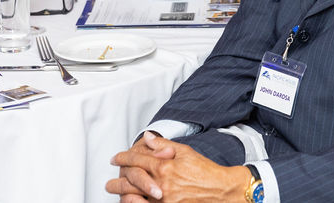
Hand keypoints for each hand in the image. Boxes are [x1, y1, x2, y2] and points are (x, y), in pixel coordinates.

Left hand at [107, 132, 247, 201]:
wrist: (223, 191)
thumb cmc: (207, 172)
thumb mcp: (186, 152)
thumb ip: (164, 146)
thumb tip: (149, 138)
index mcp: (165, 167)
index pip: (137, 159)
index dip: (123, 158)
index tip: (116, 158)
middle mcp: (162, 184)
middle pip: (131, 180)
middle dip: (117, 180)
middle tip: (110, 181)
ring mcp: (164, 201)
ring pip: (135, 197)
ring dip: (122, 194)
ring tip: (115, 193)